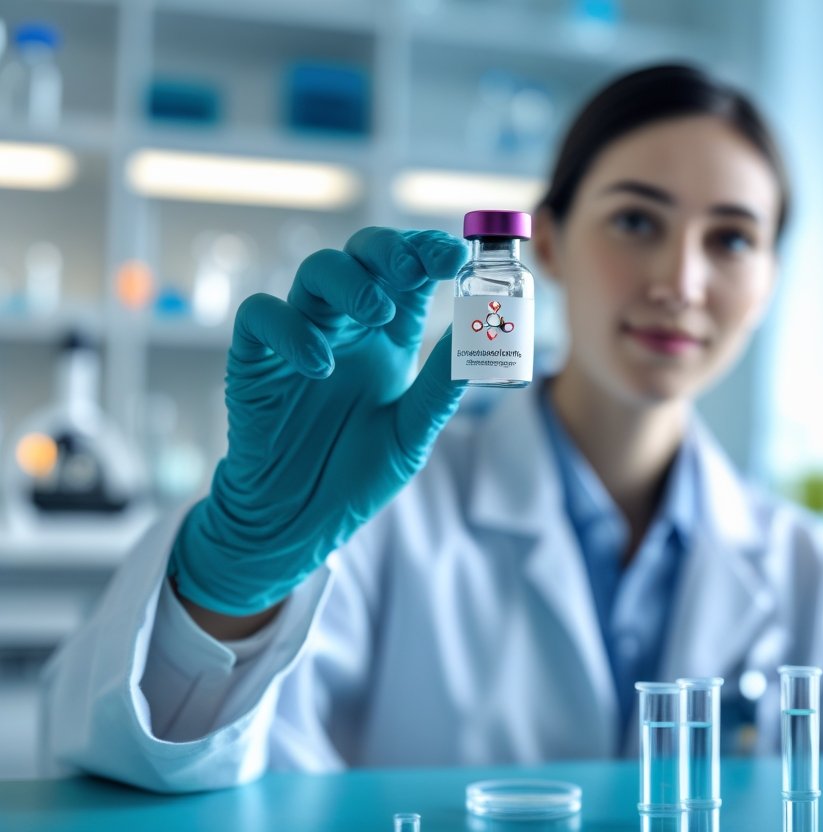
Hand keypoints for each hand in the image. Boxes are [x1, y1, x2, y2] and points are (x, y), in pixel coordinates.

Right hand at [168, 228, 466, 615]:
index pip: (411, 274)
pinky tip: (320, 365)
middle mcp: (347, 327)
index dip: (430, 253)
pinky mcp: (255, 359)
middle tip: (416, 270)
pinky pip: (262, 316)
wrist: (299, 520)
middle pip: (363, 256)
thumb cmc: (357, 473)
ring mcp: (300, 337)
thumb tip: (478, 335)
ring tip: (376, 313)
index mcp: (390, 337)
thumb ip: (440, 385)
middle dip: (391, 252)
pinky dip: (291, 329)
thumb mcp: (413, 432)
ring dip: (349, 281)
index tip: (458, 255)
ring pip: (315, 272)